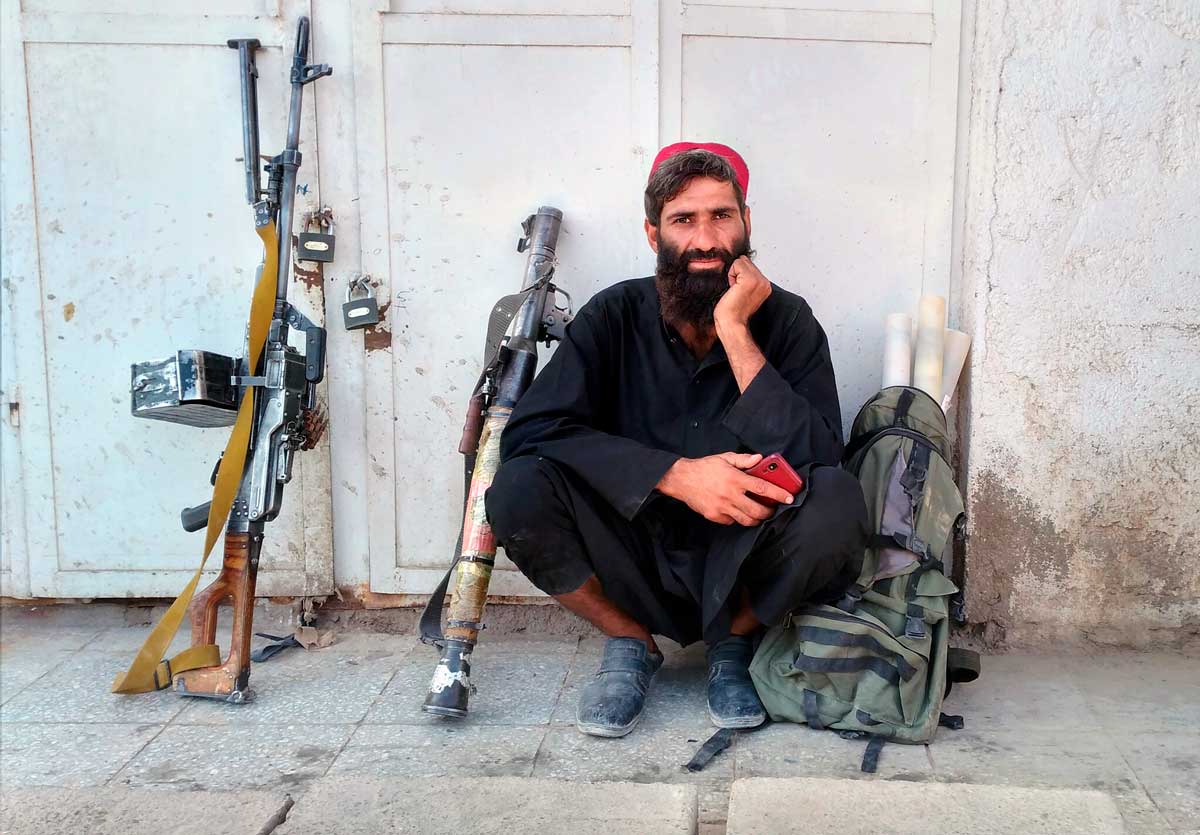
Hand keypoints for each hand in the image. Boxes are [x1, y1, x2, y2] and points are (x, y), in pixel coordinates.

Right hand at [656, 452, 793, 525]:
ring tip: (758, 513)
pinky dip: (738, 518)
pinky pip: (732, 521)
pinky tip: (738, 511)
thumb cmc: (704, 468)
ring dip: (756, 518)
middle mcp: (730, 495)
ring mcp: (722, 508)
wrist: (681, 480)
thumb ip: (743, 460)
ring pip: (747, 520)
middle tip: (772, 508)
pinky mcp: (714, 516)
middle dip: (769, 512)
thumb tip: (760, 459)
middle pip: (757, 510)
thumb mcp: (724, 458)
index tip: (789, 498)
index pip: (762, 488)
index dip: (778, 494)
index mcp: (735, 479)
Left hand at [714, 256, 771, 331]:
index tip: (739, 292)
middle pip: (746, 261)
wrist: (731, 323)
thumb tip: (740, 262)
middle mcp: (765, 282)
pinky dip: (731, 274)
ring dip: (734, 275)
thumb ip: (746, 279)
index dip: (739, 276)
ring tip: (735, 290)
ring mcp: (759, 280)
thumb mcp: (743, 292)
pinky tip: (733, 288)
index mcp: (765, 286)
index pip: (750, 266)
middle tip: (736, 291)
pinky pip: (737, 263)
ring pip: (741, 261)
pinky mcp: (750, 279)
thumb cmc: (733, 312)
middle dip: (737, 274)